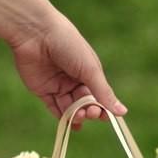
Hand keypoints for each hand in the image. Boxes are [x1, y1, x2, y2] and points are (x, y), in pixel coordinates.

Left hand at [10, 13, 126, 129]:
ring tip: (79, 116)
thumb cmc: (68, 44)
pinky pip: (55, 108)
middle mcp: (74, 80)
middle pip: (85, 103)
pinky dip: (63, 118)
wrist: (35, 32)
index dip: (103, 107)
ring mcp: (58, 85)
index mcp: (88, 71)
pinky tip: (72, 125)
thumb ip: (104, 93)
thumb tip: (122, 113)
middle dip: (89, 111)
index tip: (105, 116)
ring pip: (71, 108)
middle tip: (90, 112)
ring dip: (77, 116)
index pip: (99, 95)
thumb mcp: (90, 70)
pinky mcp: (43, 90)